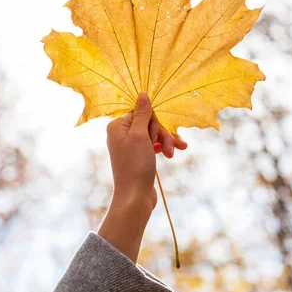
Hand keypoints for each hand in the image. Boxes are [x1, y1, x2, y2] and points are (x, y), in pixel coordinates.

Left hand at [99, 92, 186, 262]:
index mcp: (117, 126)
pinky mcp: (139, 155)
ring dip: (166, 141)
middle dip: (162, 133)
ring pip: (153, 134)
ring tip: (174, 153)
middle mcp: (121, 134)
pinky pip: (154, 144)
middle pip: (148, 122)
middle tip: (173, 146)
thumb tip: (142, 94)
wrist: (135, 197)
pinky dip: (164, 147)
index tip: (161, 132)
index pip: (140, 111)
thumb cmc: (135, 165)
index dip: (154, 120)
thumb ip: (143, 114)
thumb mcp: (140, 135)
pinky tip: (174, 153)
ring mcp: (130, 145)